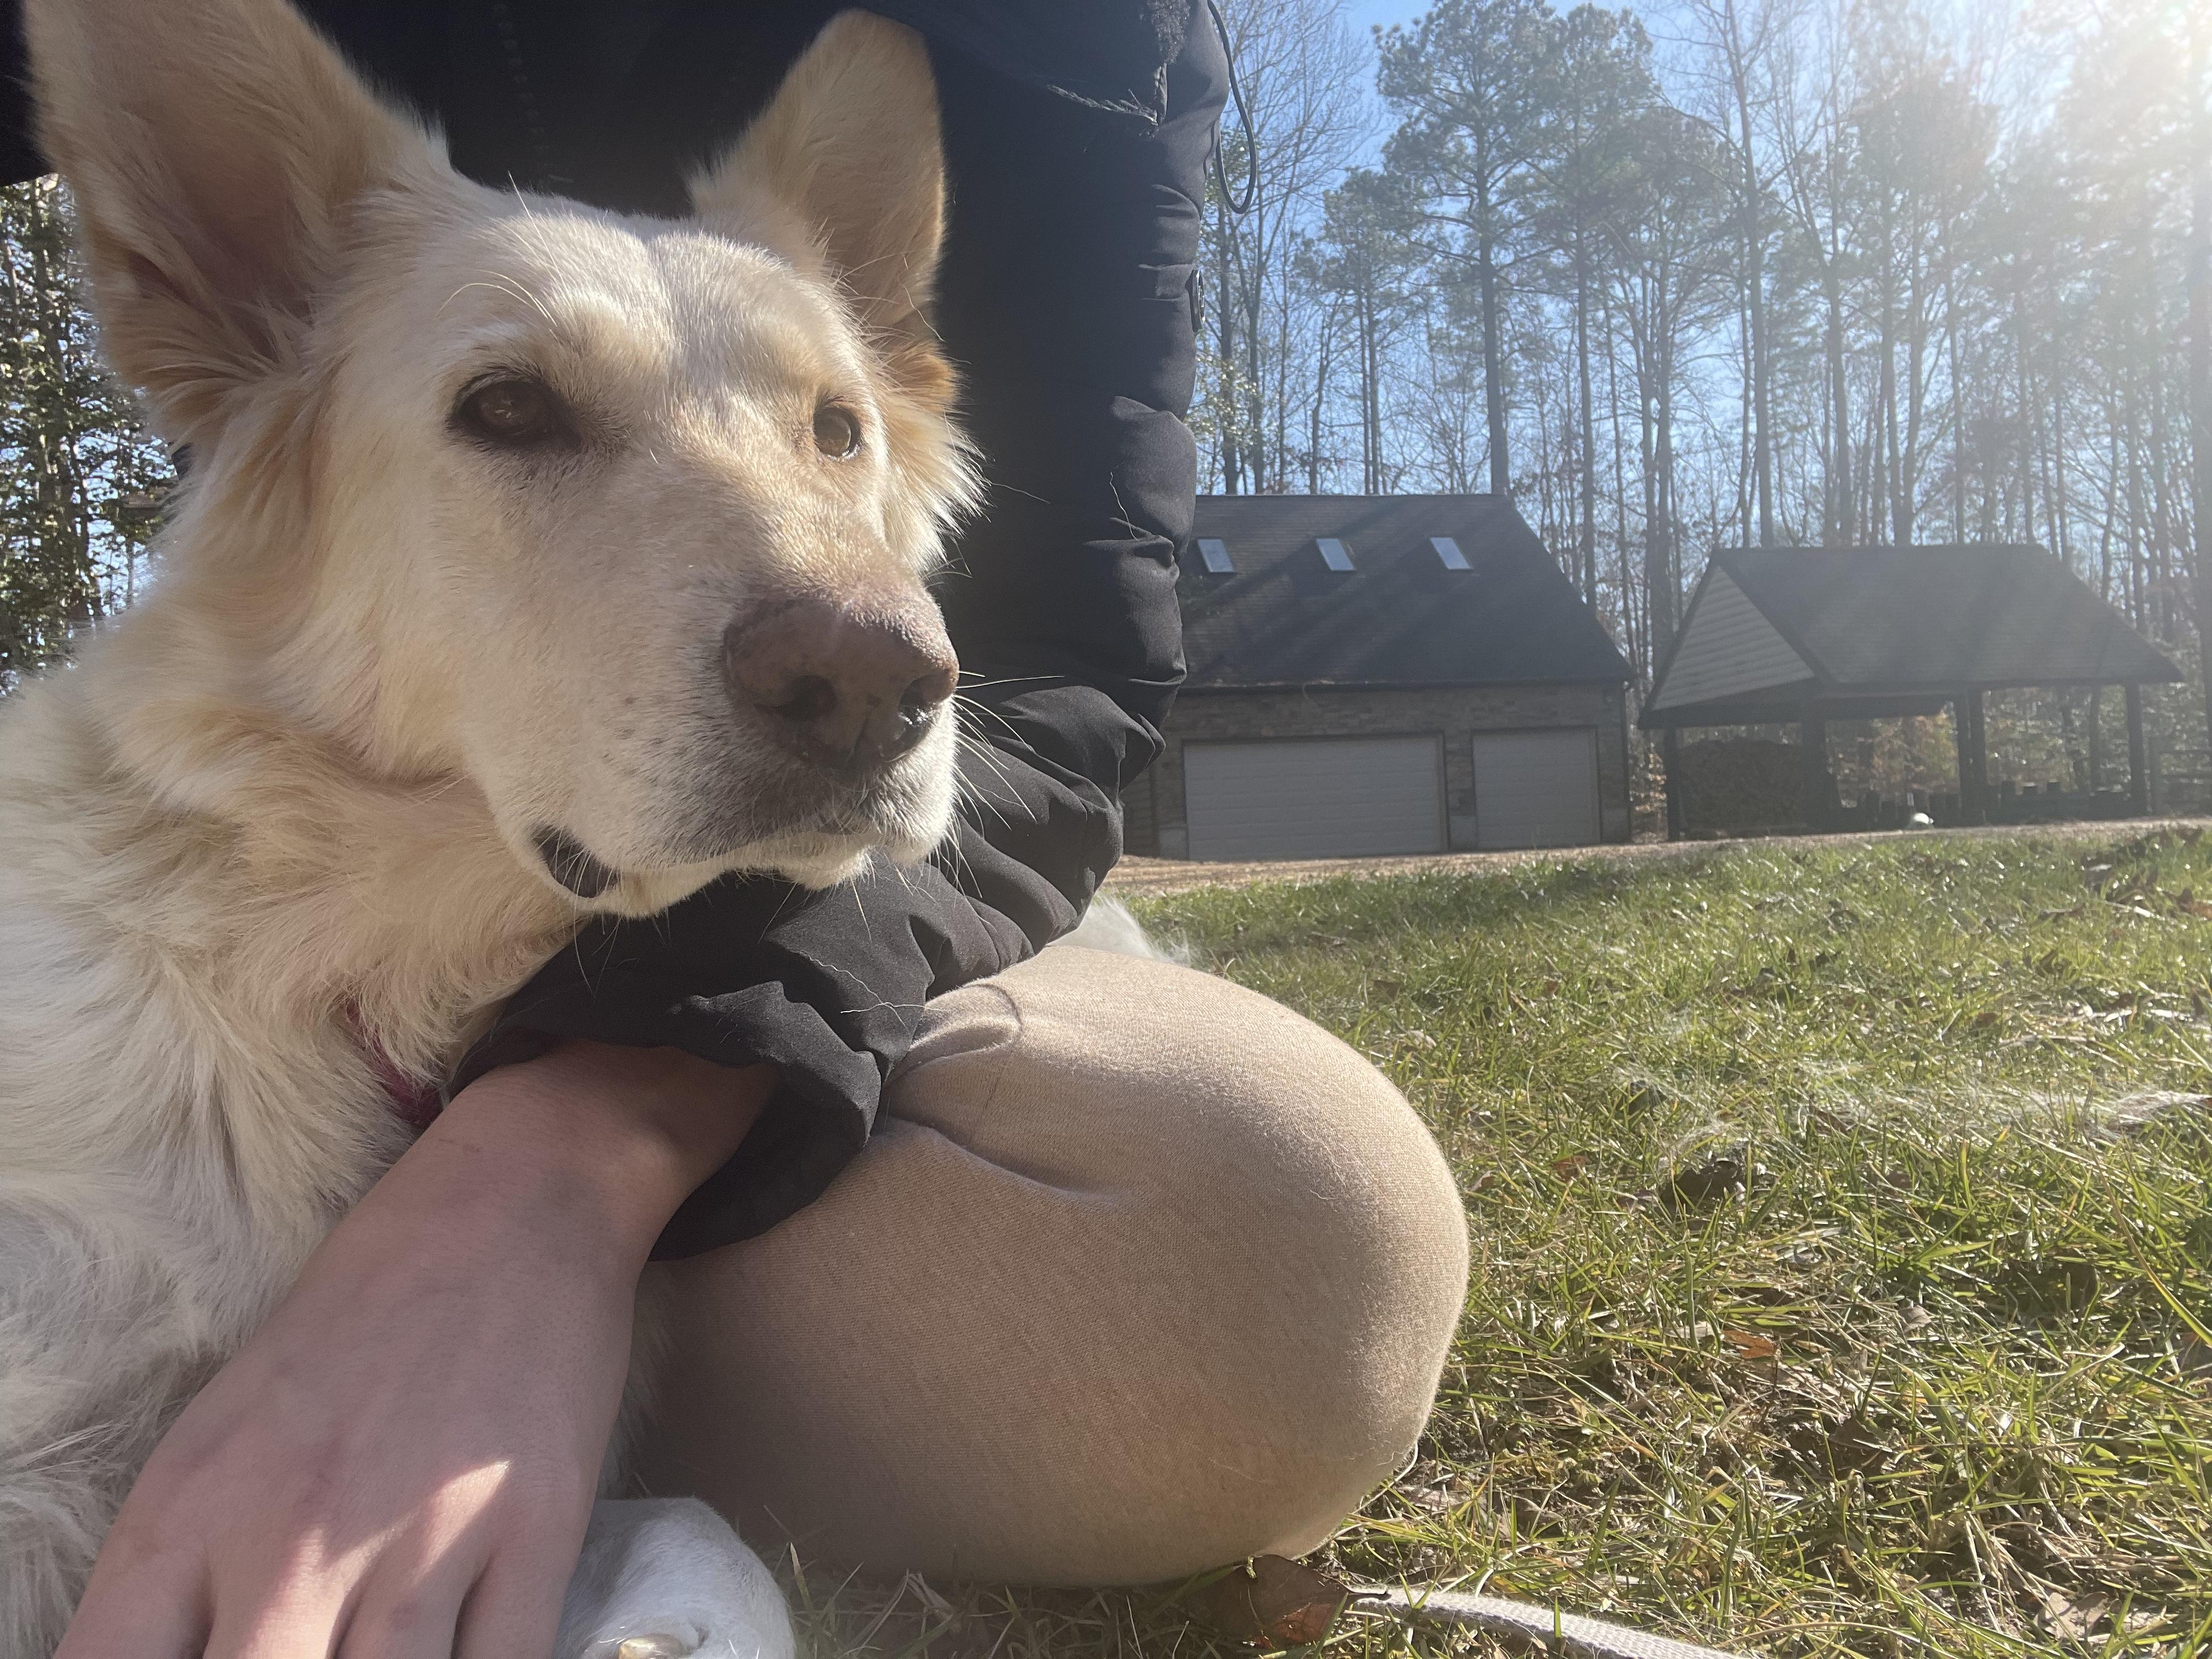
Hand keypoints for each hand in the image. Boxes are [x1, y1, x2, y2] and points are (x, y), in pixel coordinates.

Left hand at [59, 1044, 770, 1658]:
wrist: (514, 1199)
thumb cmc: (365, 1313)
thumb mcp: (221, 1433)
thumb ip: (181, 1574)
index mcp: (191, 1511)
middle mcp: (294, 1539)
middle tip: (314, 1646)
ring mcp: (420, 1540)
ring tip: (389, 1637)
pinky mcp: (536, 1532)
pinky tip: (470, 1637)